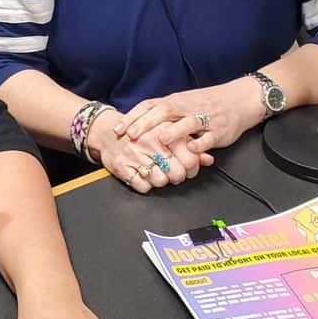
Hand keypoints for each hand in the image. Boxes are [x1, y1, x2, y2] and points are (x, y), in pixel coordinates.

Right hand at [86, 110, 207, 192]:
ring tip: (157, 172)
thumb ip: (190, 146)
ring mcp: (135, 155)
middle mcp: (151, 143)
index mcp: (165, 132)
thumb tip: (208, 159)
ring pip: (160, 182)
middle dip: (177, 177)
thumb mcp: (167, 134)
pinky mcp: (122, 166)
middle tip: (172, 173)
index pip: (191, 159)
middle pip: (177, 174)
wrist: (109, 133)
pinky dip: (145, 185)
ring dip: (161, 181)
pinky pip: (142, 186)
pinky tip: (144, 175)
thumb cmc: (142, 134)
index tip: (189, 169)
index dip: (192, 169)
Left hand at [118, 78, 264, 153]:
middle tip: (131, 135)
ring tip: (160, 139)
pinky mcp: (219, 131)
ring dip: (173, 131)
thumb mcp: (183, 104)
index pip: (150, 106)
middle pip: (164, 112)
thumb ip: (163, 114)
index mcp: (175, 102)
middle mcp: (187, 108)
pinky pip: (208, 137)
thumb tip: (137, 124)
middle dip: (146, 123)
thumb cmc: (207, 104)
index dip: (133, 117)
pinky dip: (200, 143)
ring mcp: (204, 119)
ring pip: (187, 122)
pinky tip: (192, 148)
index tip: (118, 130)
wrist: (240, 100)